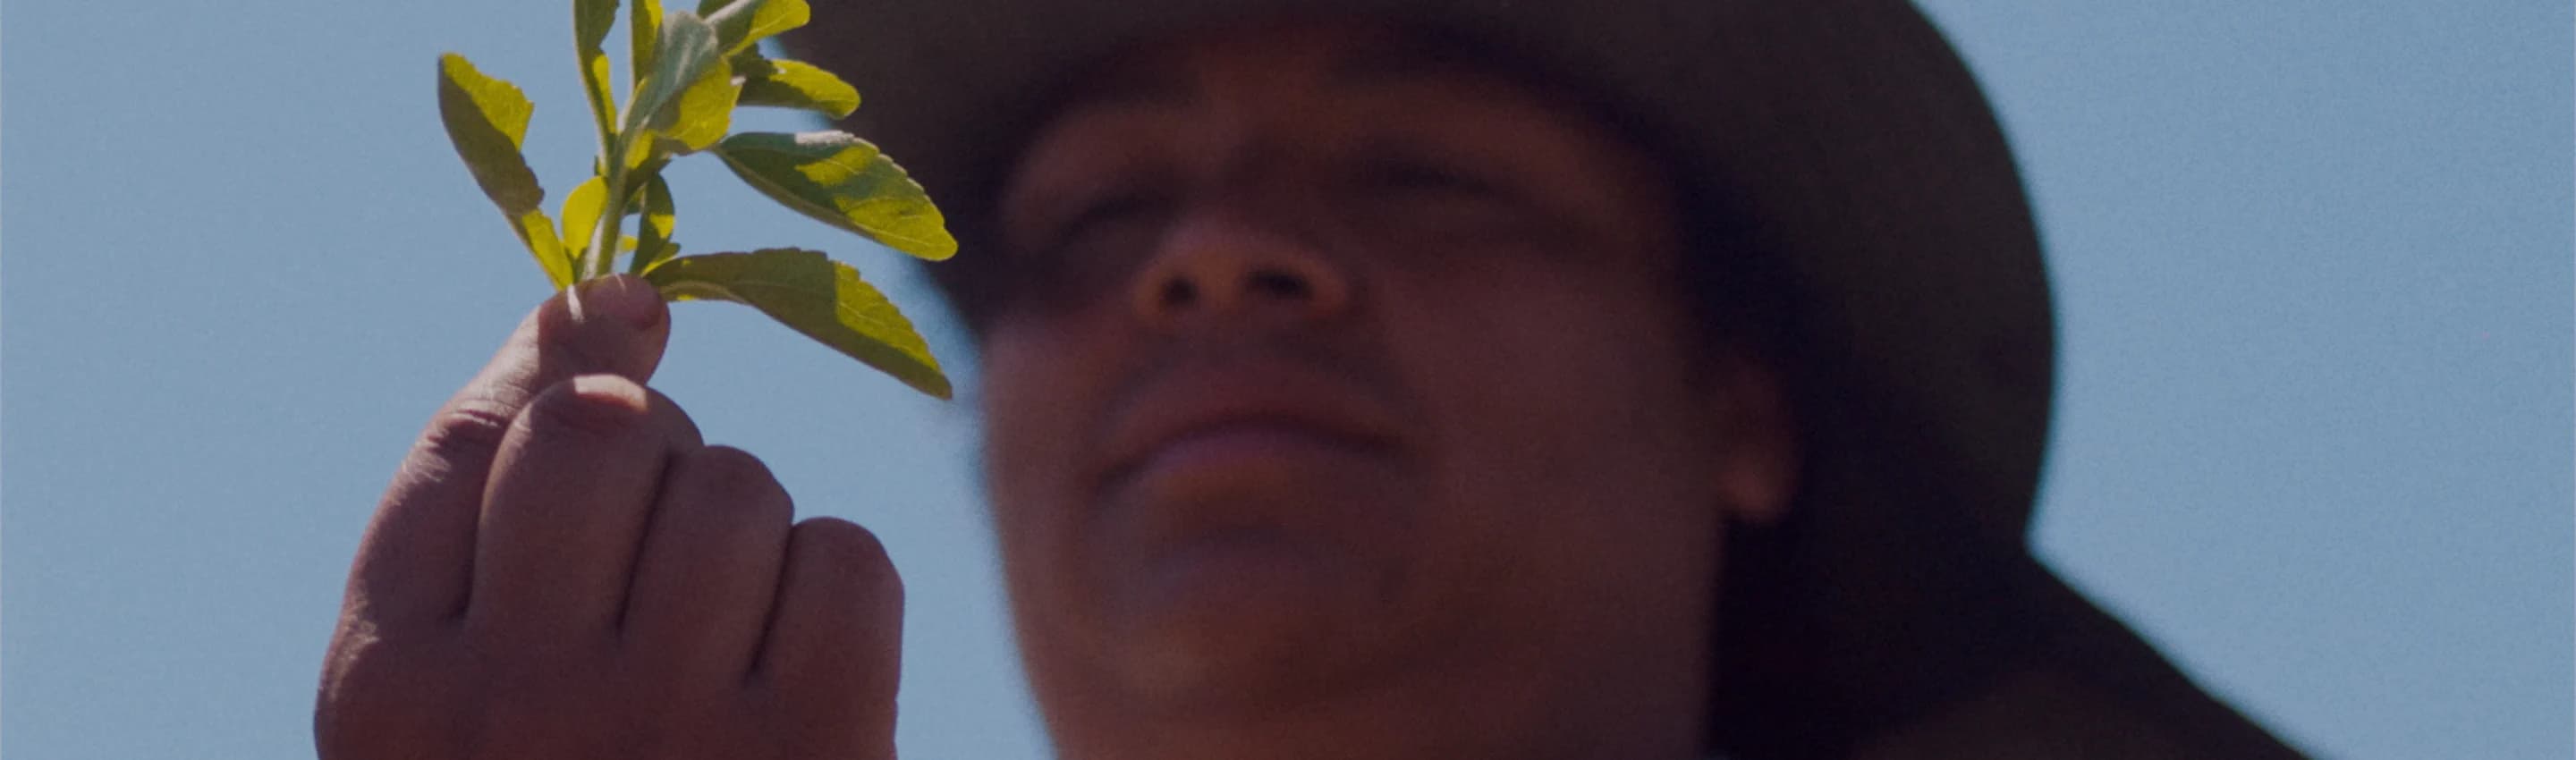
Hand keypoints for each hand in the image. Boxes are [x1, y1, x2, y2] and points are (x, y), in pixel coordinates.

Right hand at [316, 276, 902, 759]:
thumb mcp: (478, 695)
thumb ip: (496, 517)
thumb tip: (603, 297)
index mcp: (387, 699)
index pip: (470, 443)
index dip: (556, 358)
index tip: (620, 318)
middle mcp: (507, 710)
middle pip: (603, 438)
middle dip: (659, 457)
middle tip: (671, 551)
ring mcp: (661, 729)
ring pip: (740, 487)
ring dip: (756, 544)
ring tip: (730, 654)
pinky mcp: (810, 750)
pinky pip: (846, 558)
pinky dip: (841, 598)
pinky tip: (807, 684)